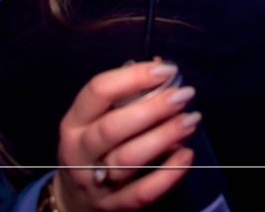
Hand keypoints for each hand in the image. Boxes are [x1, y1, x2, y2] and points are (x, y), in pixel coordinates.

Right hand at [54, 61, 198, 211]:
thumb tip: (161, 66)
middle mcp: (79, 152)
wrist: (74, 200)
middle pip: (113, 127)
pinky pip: (142, 192)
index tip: (167, 70)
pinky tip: (186, 154)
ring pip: (128, 159)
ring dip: (164, 136)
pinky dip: (167, 174)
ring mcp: (94, 182)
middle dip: (153, 108)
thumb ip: (126, 95)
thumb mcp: (96, 119)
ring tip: (191, 120)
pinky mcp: (113, 206)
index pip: (98, 91)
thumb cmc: (95, 147)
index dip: (134, 77)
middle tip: (184, 95)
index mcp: (75, 122)